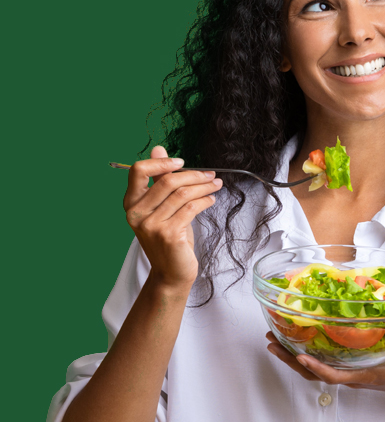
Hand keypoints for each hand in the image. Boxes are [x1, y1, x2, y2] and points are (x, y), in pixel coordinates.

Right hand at [123, 145, 221, 288]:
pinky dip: (205, 200)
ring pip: (182, 193)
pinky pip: (191, 208)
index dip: (161, 162)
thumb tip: (159, 148)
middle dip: (194, 174)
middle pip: (167, 180)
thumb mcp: (163, 207)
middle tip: (211, 174)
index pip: (138, 170)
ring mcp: (151, 225)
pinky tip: (212, 200)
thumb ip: (159, 180)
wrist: (171, 273)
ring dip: (204, 186)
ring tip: (216, 185)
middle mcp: (136, 213)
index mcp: (131, 203)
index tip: (182, 162)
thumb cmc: (169, 238)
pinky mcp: (168, 234)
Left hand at [265, 331, 384, 402]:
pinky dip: (308, 354)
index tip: (299, 356)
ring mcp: (351, 373)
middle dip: (291, 360)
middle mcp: (353, 376)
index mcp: (366, 375)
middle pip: (315, 373)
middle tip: (272, 343)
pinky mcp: (352, 368)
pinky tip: (299, 341)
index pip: (335, 375)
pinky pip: (324, 364)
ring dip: (293, 357)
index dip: (316, 367)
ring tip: (275, 341)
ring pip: (315, 370)